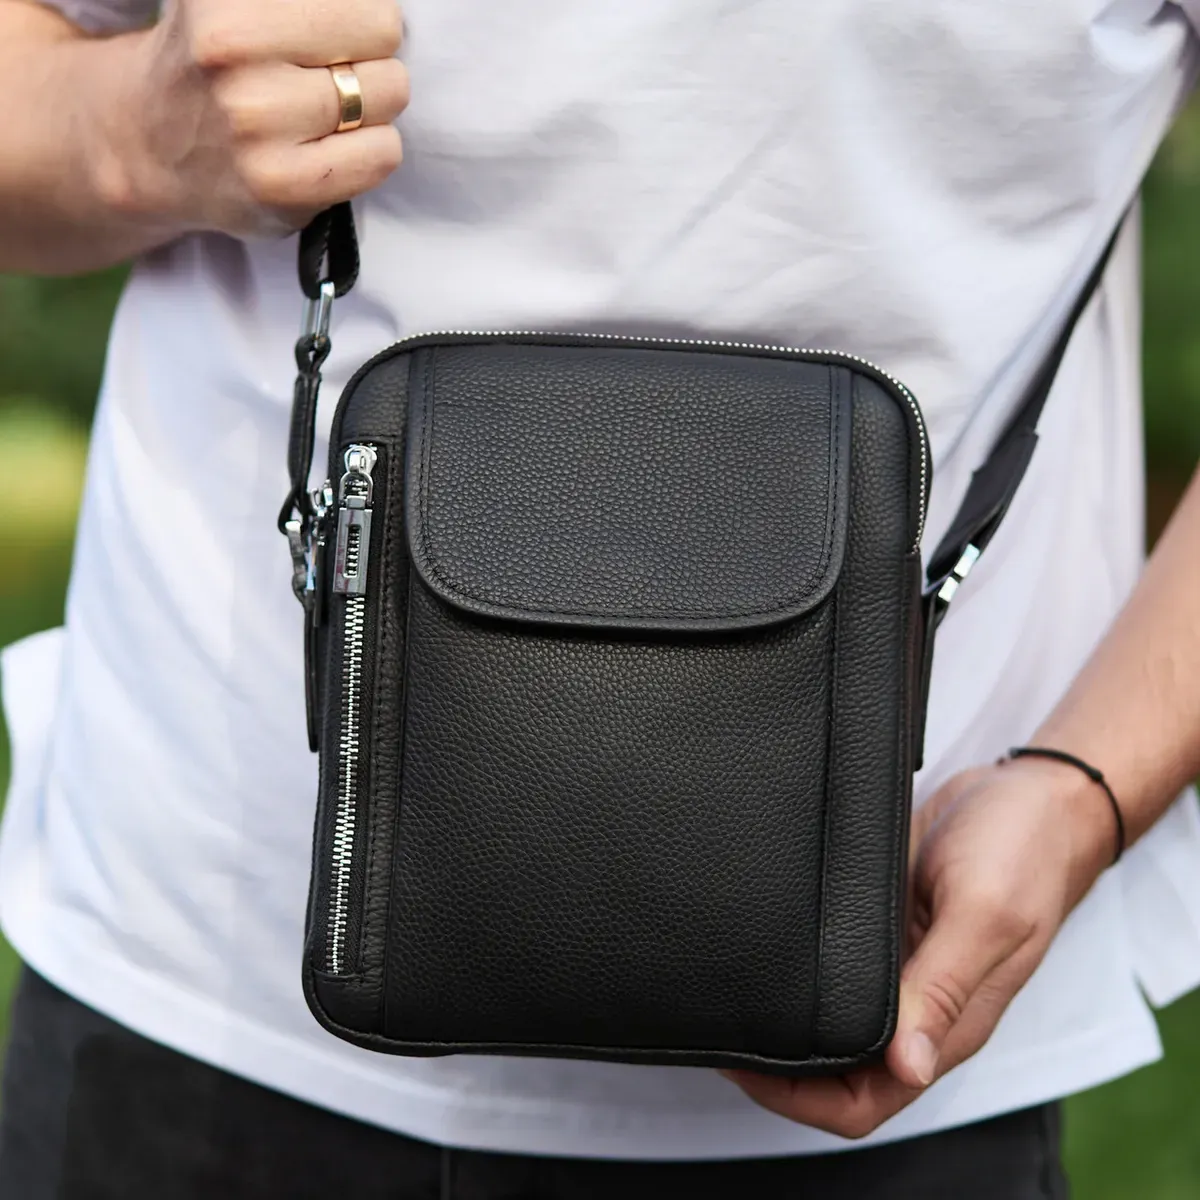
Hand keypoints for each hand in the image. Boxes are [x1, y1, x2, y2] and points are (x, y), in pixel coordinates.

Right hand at [93, 0, 409, 237]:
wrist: (150, 145)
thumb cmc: (215, 64)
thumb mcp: (240, 3)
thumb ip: (313, 3)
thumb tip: (385, 8)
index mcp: (227, 0)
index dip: (357, 12)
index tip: (328, 31)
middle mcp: (234, 52)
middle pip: (384, 31)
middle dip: (368, 51)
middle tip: (329, 71)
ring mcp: (257, 124)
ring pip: (390, 92)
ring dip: (371, 104)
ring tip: (324, 111)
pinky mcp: (283, 186)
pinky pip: (384, 153)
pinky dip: (373, 150)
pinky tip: (332, 149)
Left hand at [724, 755, 1116, 1138]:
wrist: (1035, 796)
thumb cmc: (1026, 854)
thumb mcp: (985, 917)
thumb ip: (945, 989)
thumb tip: (908, 1065)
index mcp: (947, 1023)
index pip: (865, 1102)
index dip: (799, 1099)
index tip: (745, 1066)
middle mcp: (919, 1005)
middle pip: (838, 1072)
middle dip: (776, 1068)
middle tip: (719, 1032)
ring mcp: (900, 966)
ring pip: (833, 1019)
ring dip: (785, 1019)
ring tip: (729, 995)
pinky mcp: (886, 925)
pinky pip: (838, 964)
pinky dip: (799, 966)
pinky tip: (766, 946)